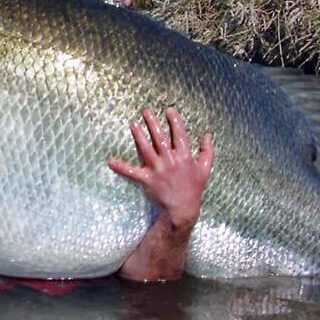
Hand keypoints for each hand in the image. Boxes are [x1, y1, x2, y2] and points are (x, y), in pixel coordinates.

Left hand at [112, 108, 212, 281]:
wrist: (182, 209)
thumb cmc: (194, 189)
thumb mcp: (205, 169)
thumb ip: (207, 151)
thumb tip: (208, 135)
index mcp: (185, 156)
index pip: (179, 134)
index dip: (174, 121)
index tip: (169, 109)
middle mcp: (170, 160)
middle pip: (160, 137)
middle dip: (152, 122)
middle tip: (146, 111)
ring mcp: (158, 169)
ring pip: (146, 148)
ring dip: (138, 135)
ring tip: (132, 123)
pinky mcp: (147, 179)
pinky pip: (132, 172)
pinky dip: (121, 167)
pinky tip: (111, 161)